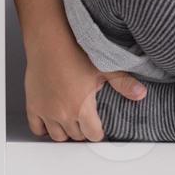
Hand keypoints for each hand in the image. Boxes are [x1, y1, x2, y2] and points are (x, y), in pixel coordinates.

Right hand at [25, 45, 146, 141]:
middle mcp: (63, 113)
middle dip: (82, 130)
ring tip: (71, 121)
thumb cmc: (73, 50)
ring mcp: (46, 110)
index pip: (93, 135)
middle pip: (76, 136)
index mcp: (82, 108)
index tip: (98, 126)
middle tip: (85, 120)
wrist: (48, 39)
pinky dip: (43, 128)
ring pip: (57, 136)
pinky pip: (36, 128)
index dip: (98, 132)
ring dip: (65, 131)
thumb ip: (123, 83)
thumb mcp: (104, 67)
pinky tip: (50, 121)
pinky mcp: (33, 104)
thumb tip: (140, 93)